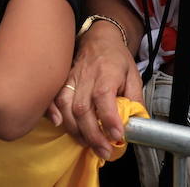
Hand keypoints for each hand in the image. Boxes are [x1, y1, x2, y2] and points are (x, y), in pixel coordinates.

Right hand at [49, 23, 140, 160]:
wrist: (99, 37)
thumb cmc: (116, 58)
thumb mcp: (134, 75)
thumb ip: (135, 99)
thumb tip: (136, 123)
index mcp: (107, 73)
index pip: (104, 97)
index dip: (109, 119)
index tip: (117, 136)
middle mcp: (86, 76)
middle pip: (83, 109)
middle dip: (93, 135)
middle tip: (104, 151)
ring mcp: (71, 78)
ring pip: (67, 107)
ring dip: (76, 130)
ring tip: (88, 144)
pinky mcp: (62, 81)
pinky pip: (53, 98)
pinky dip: (53, 113)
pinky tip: (59, 125)